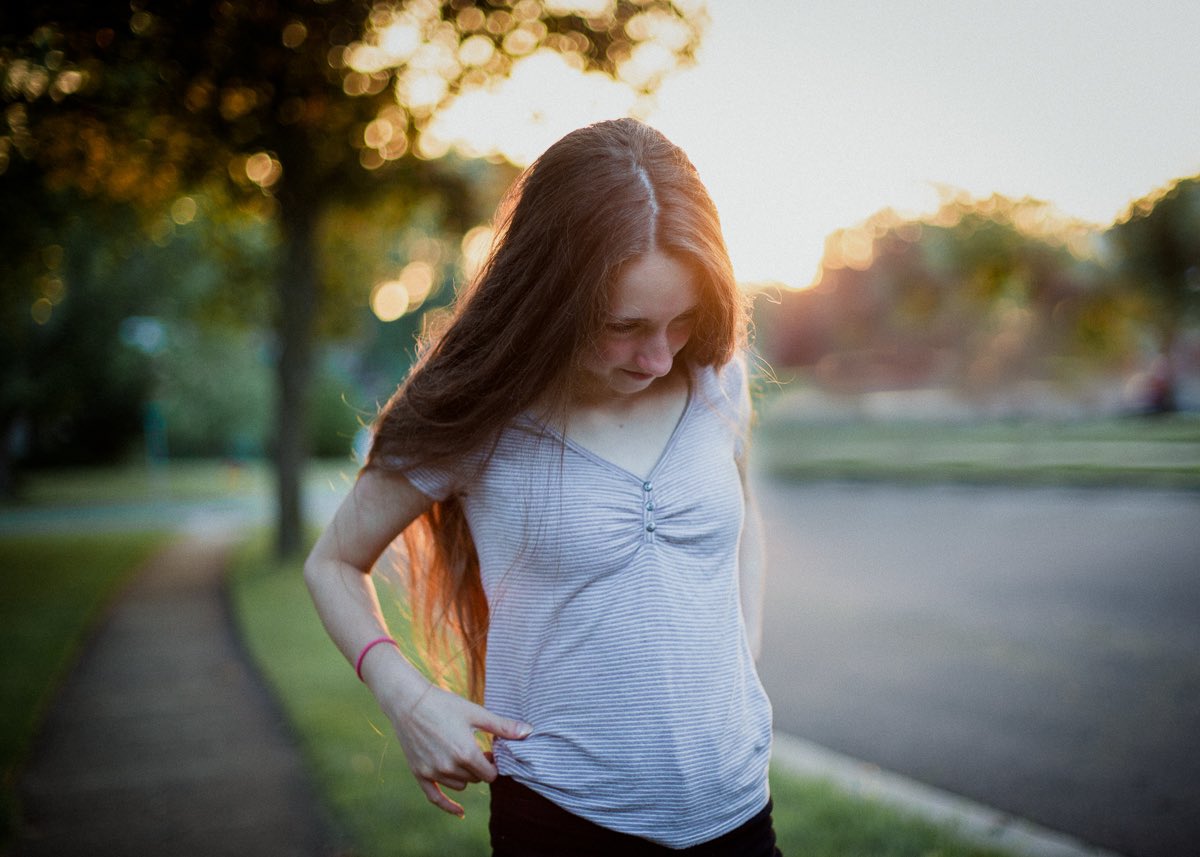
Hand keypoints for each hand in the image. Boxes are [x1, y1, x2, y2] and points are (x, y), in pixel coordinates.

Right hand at [383, 683, 532, 816]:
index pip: (490, 775)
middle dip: (479, 767)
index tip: (490, 751)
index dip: (493, 764)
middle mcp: (449, 767)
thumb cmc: (445, 704)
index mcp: (466, 753)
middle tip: (476, 748)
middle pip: (475, 779)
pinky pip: (435, 798)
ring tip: (462, 754)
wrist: (409, 702)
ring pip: (460, 785)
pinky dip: (448, 806)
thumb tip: (529, 732)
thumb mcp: (476, 713)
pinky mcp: (420, 773)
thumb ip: (502, 726)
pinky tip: (460, 813)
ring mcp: (433, 772)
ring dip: (465, 775)